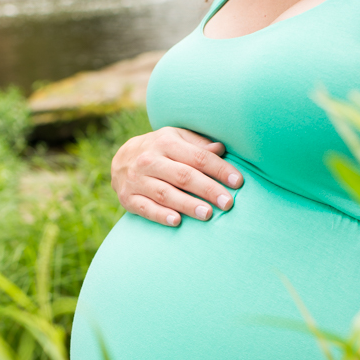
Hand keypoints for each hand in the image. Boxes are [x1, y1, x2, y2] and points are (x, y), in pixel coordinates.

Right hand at [111, 126, 243, 225]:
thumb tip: (222, 149)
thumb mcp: (176, 138)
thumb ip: (199, 145)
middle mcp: (150, 160)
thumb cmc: (159, 149)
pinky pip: (145, 208)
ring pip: (166, 193)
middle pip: (184, 176)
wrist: (121, 160)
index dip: (219, 169)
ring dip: (188, 205)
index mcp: (166, 142)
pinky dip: (160, 215)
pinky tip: (176, 221)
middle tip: (227, 203)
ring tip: (208, 214)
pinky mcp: (128, 198)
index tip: (238, 182)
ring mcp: (137, 180)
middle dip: (208, 190)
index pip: (198, 157)